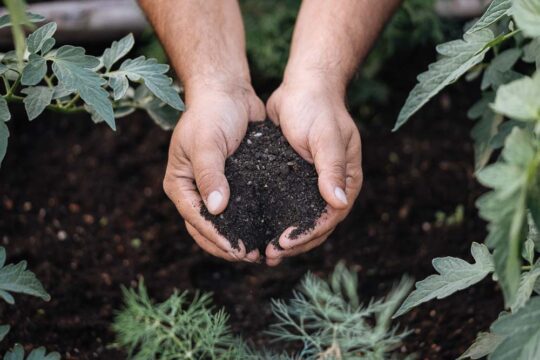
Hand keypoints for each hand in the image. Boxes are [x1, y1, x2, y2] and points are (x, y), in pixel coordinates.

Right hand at [163, 80, 264, 261]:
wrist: (229, 92)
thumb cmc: (212, 112)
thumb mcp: (207, 142)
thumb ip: (210, 174)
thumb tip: (217, 209)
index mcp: (180, 184)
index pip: (195, 218)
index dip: (216, 237)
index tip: (238, 249)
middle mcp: (195, 191)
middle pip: (206, 229)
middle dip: (226, 245)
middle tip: (251, 256)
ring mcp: (214, 189)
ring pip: (223, 224)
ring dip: (239, 239)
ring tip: (260, 252)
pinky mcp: (234, 184)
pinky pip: (240, 209)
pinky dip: (250, 222)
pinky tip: (267, 231)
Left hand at [265, 75, 362, 265]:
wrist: (303, 86)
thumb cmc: (318, 108)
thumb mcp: (326, 137)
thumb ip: (332, 168)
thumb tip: (338, 203)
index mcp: (346, 181)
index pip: (330, 217)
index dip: (308, 233)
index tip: (284, 242)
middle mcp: (330, 187)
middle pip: (315, 226)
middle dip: (294, 243)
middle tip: (270, 255)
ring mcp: (311, 185)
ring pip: (299, 220)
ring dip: (283, 238)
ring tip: (263, 252)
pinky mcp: (292, 180)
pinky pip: (285, 206)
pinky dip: (274, 220)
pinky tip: (256, 228)